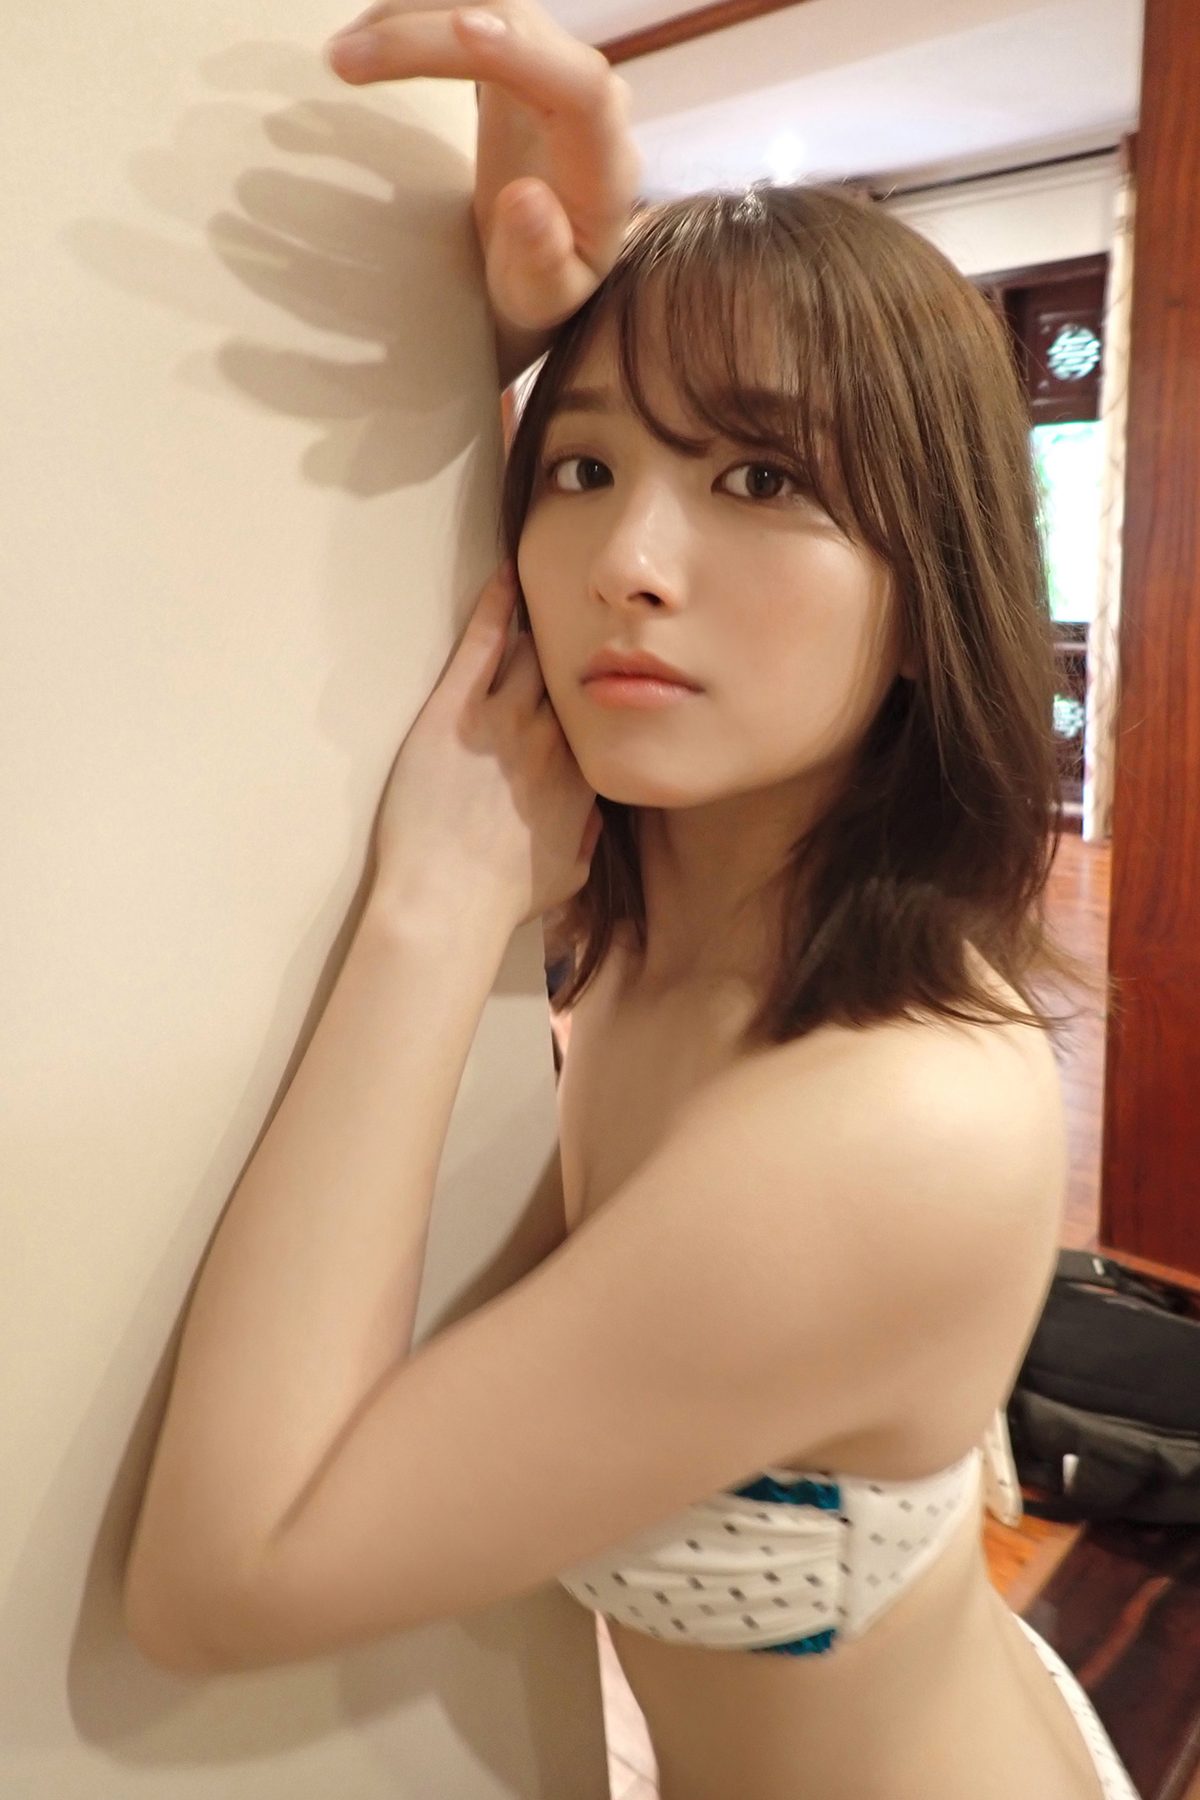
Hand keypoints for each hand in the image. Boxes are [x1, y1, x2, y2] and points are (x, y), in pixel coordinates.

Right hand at [326, 2, 643, 347]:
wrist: (546, 263)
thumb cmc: (545, 287)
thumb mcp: (545, 299)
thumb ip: (545, 261)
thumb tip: (525, 199)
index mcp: (604, 159)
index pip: (578, 85)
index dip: (522, 50)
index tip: (460, 33)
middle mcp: (588, 96)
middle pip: (518, 30)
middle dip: (430, 33)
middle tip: (345, 62)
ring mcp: (552, 68)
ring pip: (488, 8)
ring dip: (412, 17)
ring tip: (343, 54)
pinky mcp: (518, 58)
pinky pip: (470, 15)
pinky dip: (417, 18)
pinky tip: (367, 38)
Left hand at [369, 562, 601, 933]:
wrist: (445, 903)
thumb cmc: (503, 899)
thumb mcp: (568, 873)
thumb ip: (587, 833)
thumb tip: (592, 809)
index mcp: (586, 775)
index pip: (605, 711)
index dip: (606, 687)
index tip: (608, 669)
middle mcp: (555, 737)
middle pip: (577, 671)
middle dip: (583, 645)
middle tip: (584, 614)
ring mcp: (504, 719)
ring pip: (535, 650)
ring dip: (544, 622)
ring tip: (551, 586)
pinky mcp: (453, 711)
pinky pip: (481, 643)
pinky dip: (496, 604)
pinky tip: (507, 574)